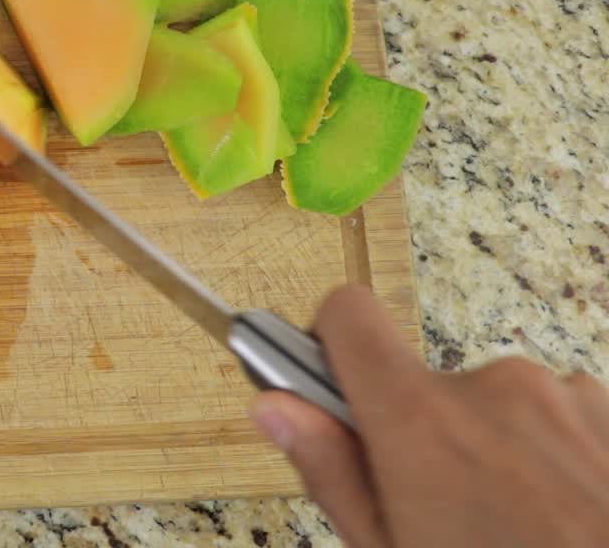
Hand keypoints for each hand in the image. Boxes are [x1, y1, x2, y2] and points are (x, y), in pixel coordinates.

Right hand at [251, 285, 608, 547]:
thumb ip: (332, 473)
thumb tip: (275, 408)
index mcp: (421, 422)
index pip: (347, 316)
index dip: (329, 346)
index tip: (336, 392)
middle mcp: (494, 388)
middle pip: (426, 383)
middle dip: (427, 438)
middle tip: (446, 517)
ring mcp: (568, 398)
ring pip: (499, 408)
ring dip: (498, 453)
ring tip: (521, 532)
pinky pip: (562, 420)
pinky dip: (555, 460)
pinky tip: (566, 522)